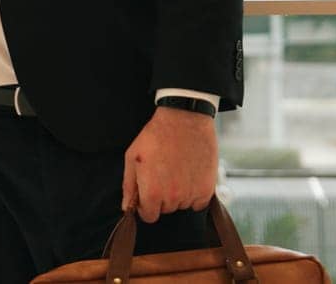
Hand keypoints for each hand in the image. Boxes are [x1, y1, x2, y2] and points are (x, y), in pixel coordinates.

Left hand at [121, 106, 217, 223]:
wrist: (185, 120)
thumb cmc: (156, 136)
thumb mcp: (132, 157)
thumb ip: (129, 186)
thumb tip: (128, 208)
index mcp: (151, 192)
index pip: (149, 217)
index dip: (146, 205)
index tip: (149, 192)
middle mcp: (172, 198)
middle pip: (165, 209)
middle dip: (162, 196)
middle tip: (163, 173)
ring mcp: (191, 194)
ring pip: (182, 205)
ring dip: (179, 194)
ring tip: (177, 169)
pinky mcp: (207, 190)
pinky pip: (198, 203)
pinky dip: (195, 193)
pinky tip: (190, 175)